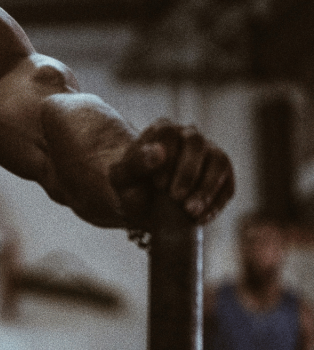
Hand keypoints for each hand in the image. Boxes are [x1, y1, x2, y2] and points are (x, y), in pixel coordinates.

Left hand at [110, 119, 233, 228]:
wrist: (146, 206)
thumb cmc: (132, 187)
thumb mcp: (122, 178)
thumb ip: (133, 164)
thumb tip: (157, 153)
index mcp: (162, 130)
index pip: (168, 132)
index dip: (166, 157)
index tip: (158, 184)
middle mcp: (189, 136)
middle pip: (197, 143)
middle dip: (188, 173)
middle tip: (175, 197)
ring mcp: (210, 153)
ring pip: (218, 161)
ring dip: (206, 189)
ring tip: (190, 211)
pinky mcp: (223, 176)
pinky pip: (228, 185)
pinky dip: (216, 203)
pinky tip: (200, 219)